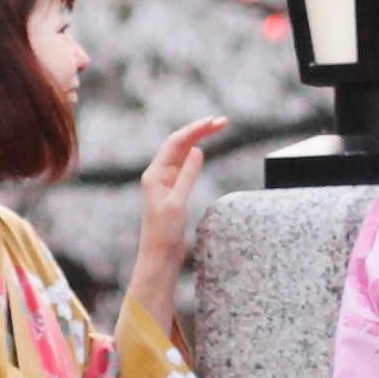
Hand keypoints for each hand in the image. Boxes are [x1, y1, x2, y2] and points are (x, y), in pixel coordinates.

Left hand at [133, 116, 231, 298]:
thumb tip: (198, 150)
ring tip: (217, 129)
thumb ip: (187, 176)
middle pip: (180, 144)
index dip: (194, 129)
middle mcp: (158, 174)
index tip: (213, 122)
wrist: (159, 255)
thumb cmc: (164, 233)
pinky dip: (196, 155)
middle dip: (200, 130)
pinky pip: (184, 166)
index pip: (175, 143)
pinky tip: (204, 149)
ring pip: (182, 153)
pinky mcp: (173, 190)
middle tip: (223, 122)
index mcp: (155, 174)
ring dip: (199, 140)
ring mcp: (165, 181)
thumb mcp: (177, 203)